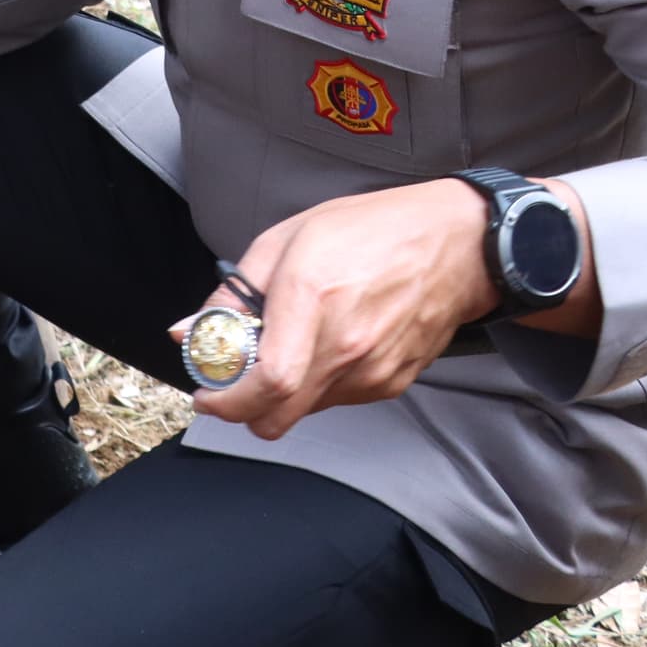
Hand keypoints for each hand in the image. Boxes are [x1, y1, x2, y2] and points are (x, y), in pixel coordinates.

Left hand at [185, 180, 510, 439]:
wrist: (457, 244)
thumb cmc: (370, 230)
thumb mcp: (286, 240)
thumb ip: (234, 294)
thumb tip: (188, 332)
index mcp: (312, 299)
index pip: (267, 382)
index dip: (227, 401)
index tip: (206, 395)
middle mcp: (346, 345)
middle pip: (279, 416)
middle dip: (244, 409)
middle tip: (233, 382)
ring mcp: (373, 370)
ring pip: (306, 411)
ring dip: (284, 394)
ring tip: (289, 346)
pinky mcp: (393, 382)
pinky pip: (339, 400)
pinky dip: (318, 384)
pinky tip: (326, 346)